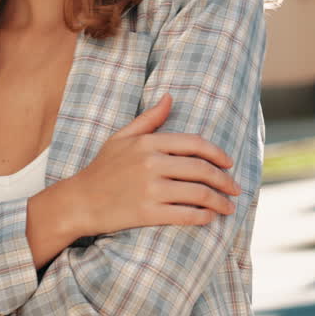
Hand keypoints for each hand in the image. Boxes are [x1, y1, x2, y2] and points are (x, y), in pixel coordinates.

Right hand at [70, 93, 239, 235]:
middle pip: (202, 169)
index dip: (217, 154)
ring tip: (228, 208)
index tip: (229, 164)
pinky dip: (202, 217)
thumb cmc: (102, 169)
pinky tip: (209, 218)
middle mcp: (151, 163)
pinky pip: (185, 215)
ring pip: (198, 194)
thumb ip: (149, 119)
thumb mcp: (121, 138)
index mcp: (148, 142)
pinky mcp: (147, 213)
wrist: (79, 201)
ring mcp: (150, 189)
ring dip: (219, 202)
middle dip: (225, 181)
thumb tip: (170, 98)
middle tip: (235, 190)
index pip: (195, 144)